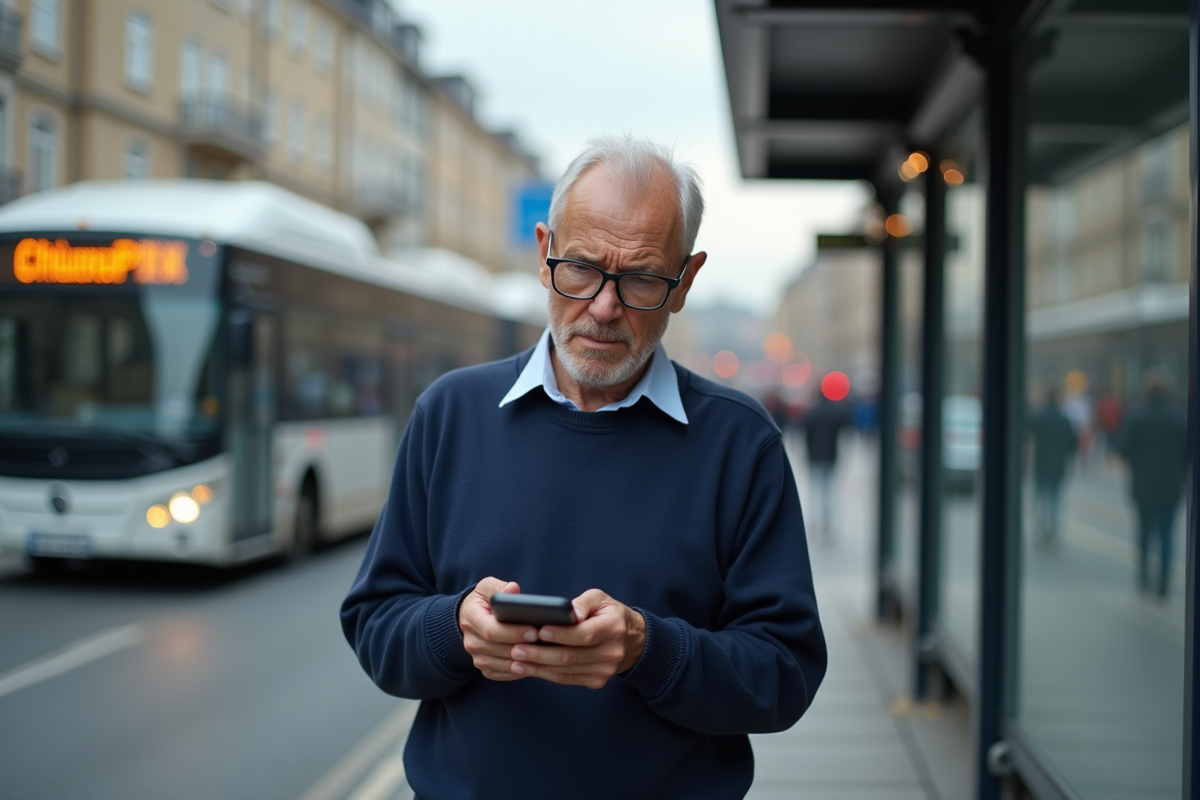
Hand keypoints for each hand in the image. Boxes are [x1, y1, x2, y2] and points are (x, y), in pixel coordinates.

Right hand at [458, 577, 539, 681]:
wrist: (470, 618)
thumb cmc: (483, 600)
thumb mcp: (487, 587)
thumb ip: (499, 587)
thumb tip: (513, 589)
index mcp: (471, 618)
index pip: (491, 630)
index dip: (513, 632)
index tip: (534, 631)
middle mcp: (471, 641)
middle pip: (499, 650)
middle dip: (524, 648)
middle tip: (546, 645)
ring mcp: (477, 658)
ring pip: (504, 665)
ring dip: (526, 662)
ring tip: (547, 655)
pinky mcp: (486, 668)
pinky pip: (506, 674)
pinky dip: (522, 670)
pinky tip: (538, 663)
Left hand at [507, 589, 645, 689]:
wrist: (633, 641)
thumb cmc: (610, 614)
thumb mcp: (601, 599)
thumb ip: (583, 602)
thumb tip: (569, 611)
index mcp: (613, 628)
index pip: (585, 634)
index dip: (561, 634)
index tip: (539, 631)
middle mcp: (611, 652)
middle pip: (572, 656)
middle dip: (541, 654)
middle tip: (516, 649)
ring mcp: (604, 670)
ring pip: (566, 671)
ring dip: (538, 668)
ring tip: (515, 661)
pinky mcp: (597, 681)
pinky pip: (567, 680)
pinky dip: (546, 675)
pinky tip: (529, 669)